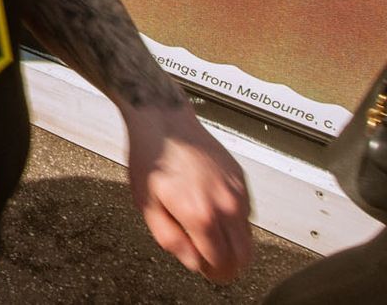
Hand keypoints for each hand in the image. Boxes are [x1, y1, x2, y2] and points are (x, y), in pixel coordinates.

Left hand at [125, 105, 252, 283]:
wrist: (163, 121)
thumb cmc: (150, 158)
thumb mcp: (146, 204)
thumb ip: (170, 239)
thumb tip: (193, 261)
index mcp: (201, 215)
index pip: (223, 265)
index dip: (212, 273)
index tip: (204, 269)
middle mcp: (227, 205)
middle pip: (244, 256)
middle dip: (227, 264)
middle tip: (207, 258)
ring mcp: (238, 192)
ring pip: (247, 236)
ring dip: (231, 242)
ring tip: (203, 228)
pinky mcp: (242, 180)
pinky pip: (246, 214)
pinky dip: (233, 220)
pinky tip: (210, 207)